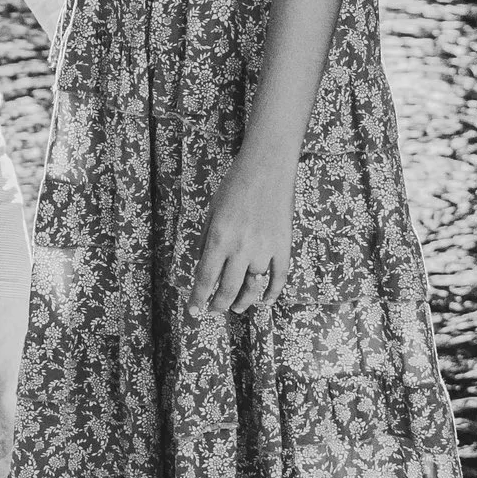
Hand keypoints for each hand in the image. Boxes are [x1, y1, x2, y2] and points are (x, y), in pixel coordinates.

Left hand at [186, 146, 295, 315]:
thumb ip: (206, 241)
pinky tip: (264, 302)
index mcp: (219, 238)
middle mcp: (241, 247)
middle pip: (228, 290)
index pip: (205, 279)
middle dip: (218, 306)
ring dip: (243, 302)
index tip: (193, 312)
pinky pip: (278, 278)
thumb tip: (202, 267)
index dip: (198, 299)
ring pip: (252, 287)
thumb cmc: (235, 185)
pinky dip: (272, 294)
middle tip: (213, 311)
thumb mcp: (212, 211)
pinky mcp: (283, 246)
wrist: (268, 166)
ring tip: (236, 307)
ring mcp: (265, 248)